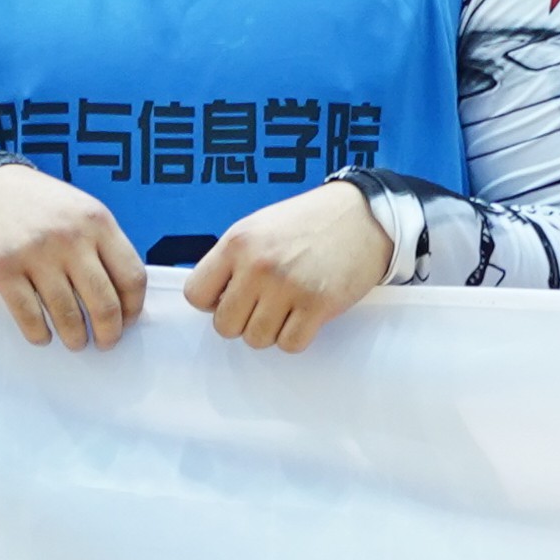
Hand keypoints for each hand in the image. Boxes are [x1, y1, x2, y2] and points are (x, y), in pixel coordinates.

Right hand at [0, 162, 145, 350]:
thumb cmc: (38, 206)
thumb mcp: (81, 211)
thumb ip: (103, 246)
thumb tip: (124, 298)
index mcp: (97, 222)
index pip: (131, 276)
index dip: (133, 308)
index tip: (128, 321)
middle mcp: (69, 237)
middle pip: (103, 303)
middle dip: (109, 332)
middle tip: (106, 342)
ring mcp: (34, 254)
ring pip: (67, 315)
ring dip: (75, 338)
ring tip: (76, 341)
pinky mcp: (2, 270)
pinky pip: (30, 317)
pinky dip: (40, 334)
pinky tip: (44, 335)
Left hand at [187, 182, 403, 351]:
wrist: (364, 216)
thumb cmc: (311, 222)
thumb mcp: (259, 227)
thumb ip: (232, 260)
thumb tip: (214, 299)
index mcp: (238, 242)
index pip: (196, 294)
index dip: (214, 302)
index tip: (232, 296)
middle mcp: (259, 265)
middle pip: (225, 325)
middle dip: (242, 321)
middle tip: (264, 305)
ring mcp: (288, 286)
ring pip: (256, 339)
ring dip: (270, 331)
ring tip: (287, 308)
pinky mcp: (318, 304)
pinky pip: (290, 344)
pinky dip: (296, 337)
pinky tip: (305, 316)